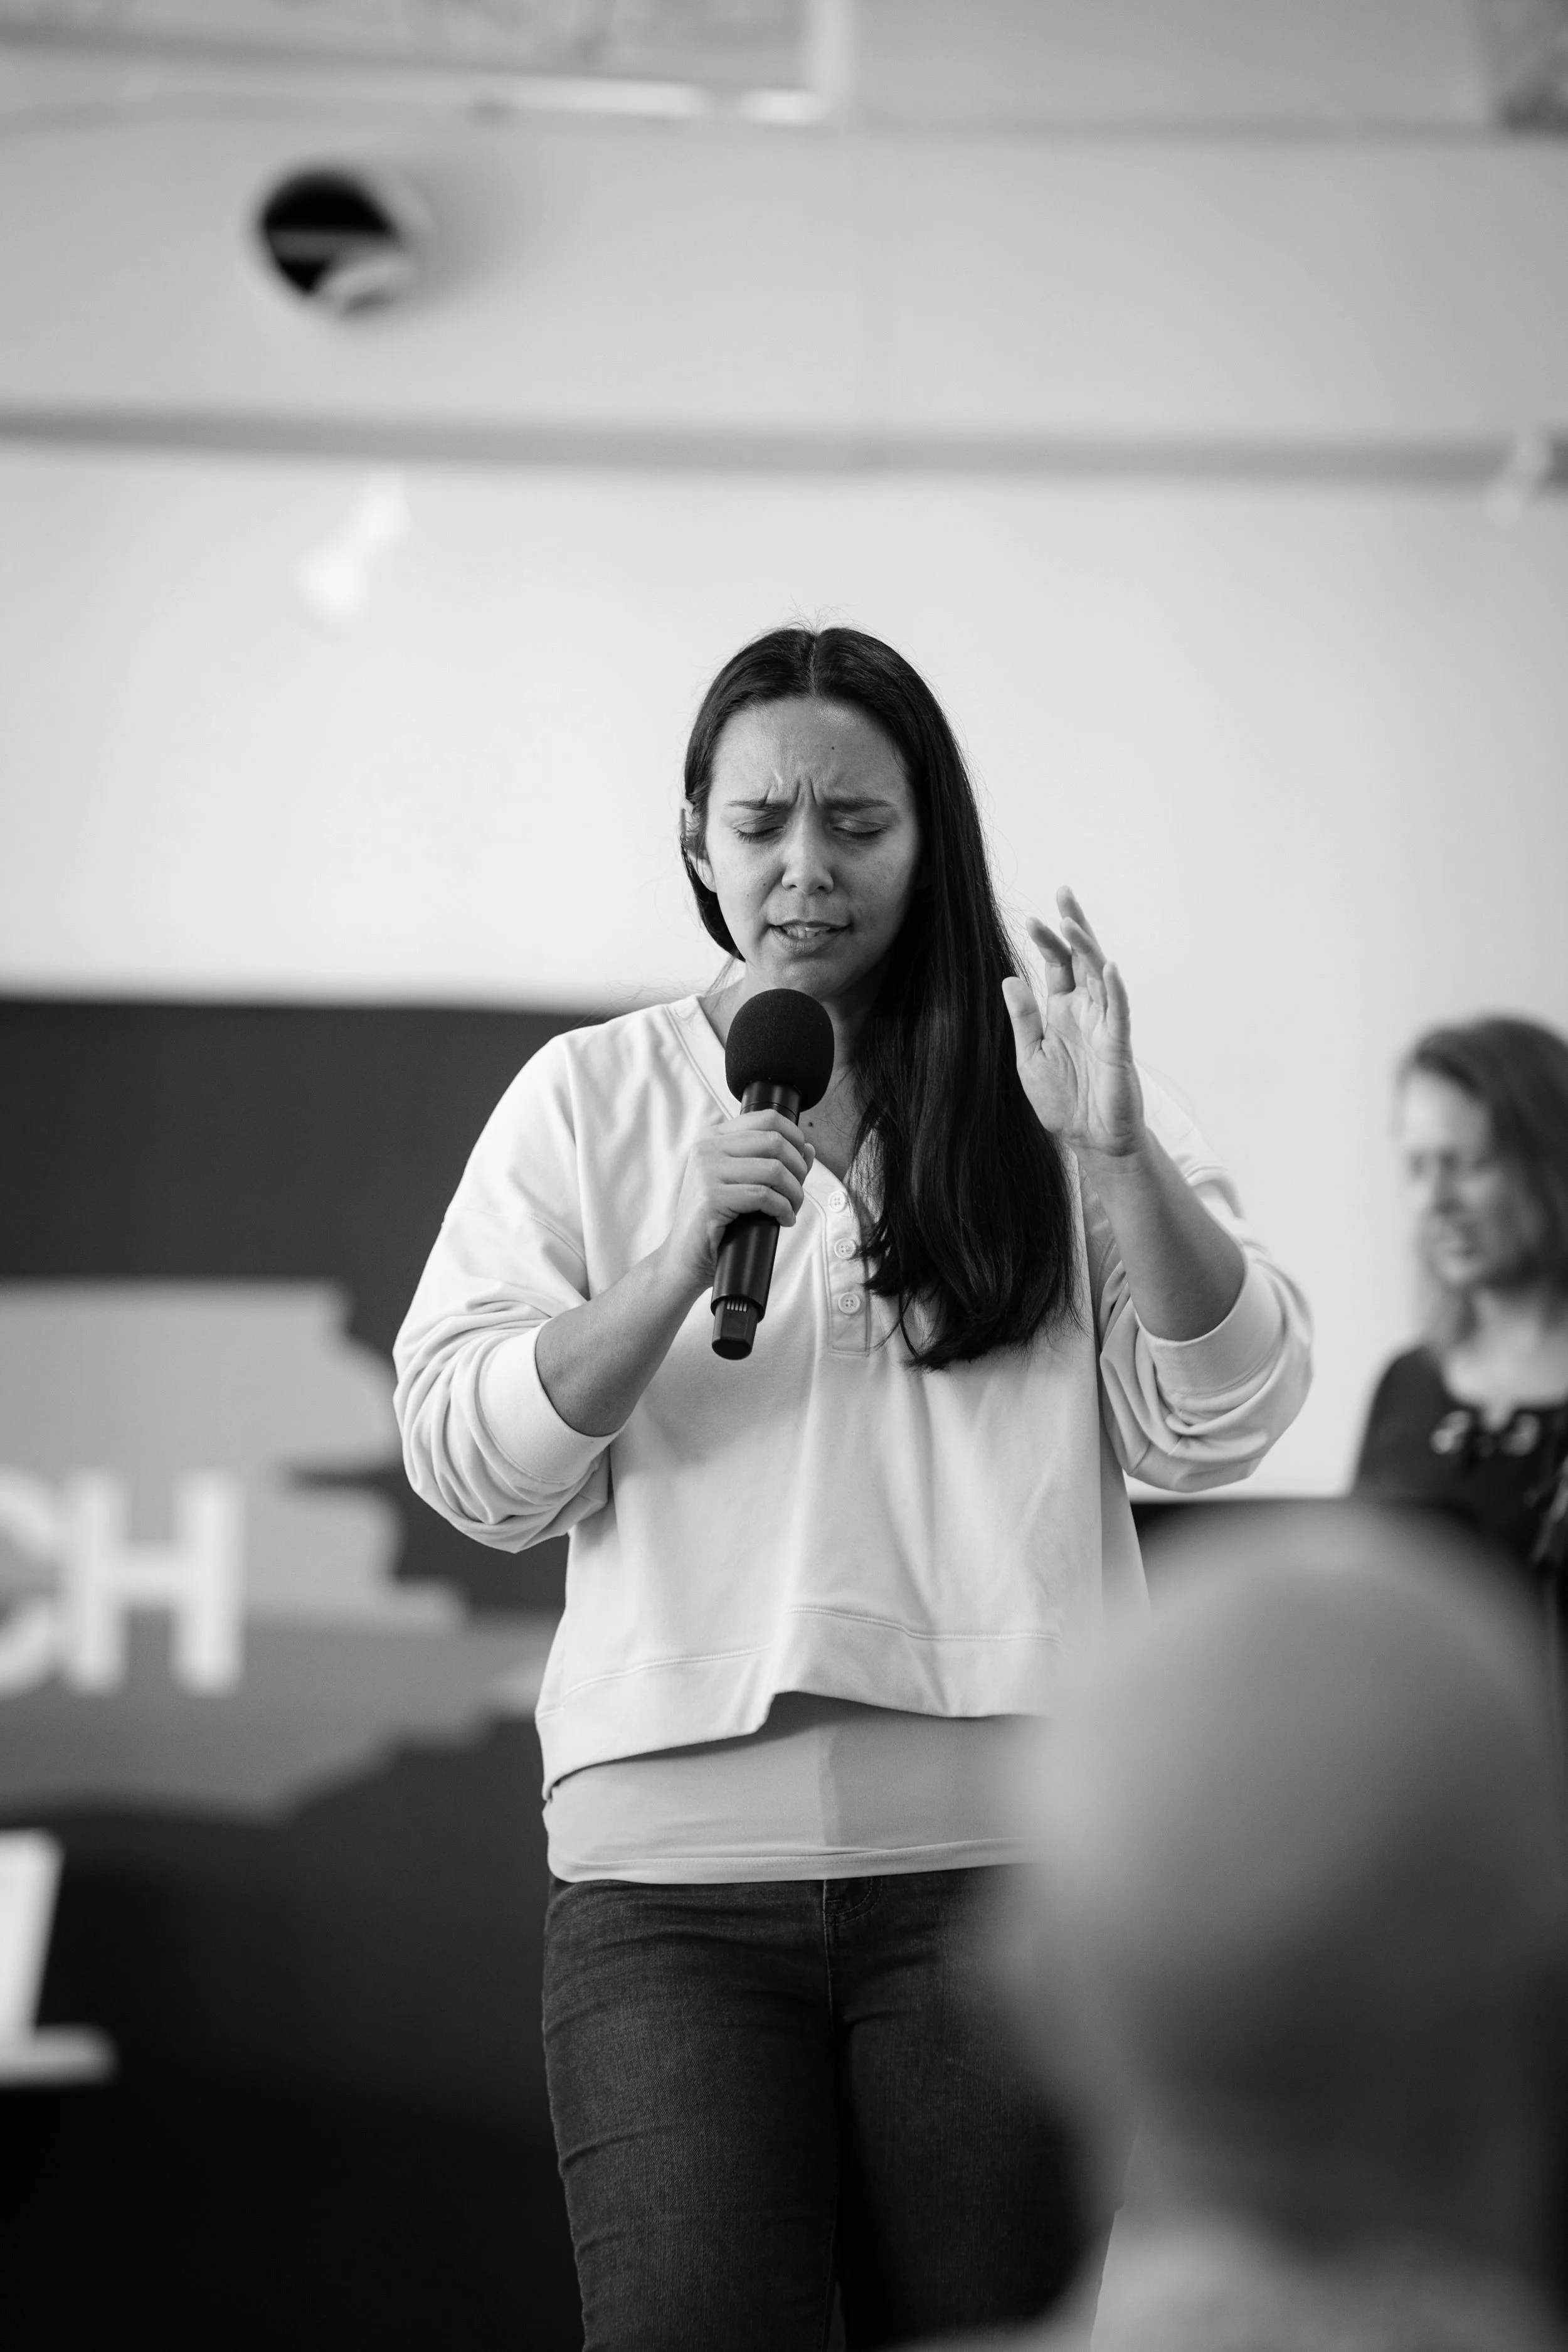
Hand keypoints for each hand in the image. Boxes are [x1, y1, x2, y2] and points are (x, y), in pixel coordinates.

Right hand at [664, 1111, 815, 1293]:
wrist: (683, 1258)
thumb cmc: (715, 1221)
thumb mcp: (742, 1184)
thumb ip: (772, 1162)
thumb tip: (809, 1149)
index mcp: (713, 1138)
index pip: (767, 1118)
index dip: (795, 1137)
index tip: (801, 1162)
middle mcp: (707, 1148)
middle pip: (775, 1142)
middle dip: (798, 1169)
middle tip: (797, 1192)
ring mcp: (707, 1171)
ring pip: (774, 1169)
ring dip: (794, 1193)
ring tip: (792, 1209)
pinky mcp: (711, 1198)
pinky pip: (764, 1196)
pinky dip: (783, 1210)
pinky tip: (783, 1220)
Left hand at [1002, 889, 1145, 1162]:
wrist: (1088, 1140)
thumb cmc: (1063, 1101)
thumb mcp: (1030, 1057)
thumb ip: (1023, 1018)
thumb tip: (1009, 978)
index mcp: (1063, 1011)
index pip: (1057, 966)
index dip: (1047, 941)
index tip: (1030, 919)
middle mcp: (1086, 1011)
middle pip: (1082, 959)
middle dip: (1073, 926)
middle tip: (1064, 892)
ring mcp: (1105, 1025)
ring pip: (1100, 977)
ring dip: (1088, 949)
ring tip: (1073, 922)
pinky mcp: (1118, 1046)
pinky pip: (1119, 1012)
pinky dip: (1116, 989)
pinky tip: (1110, 967)